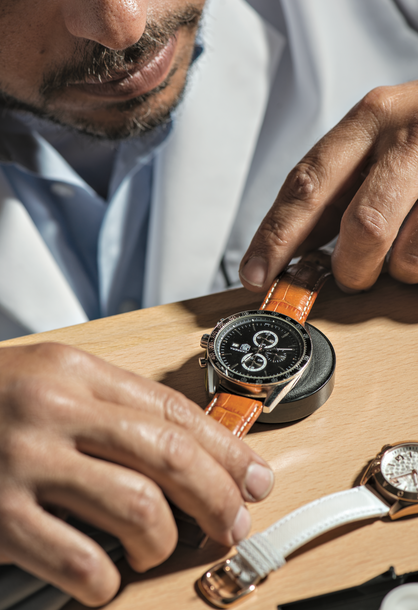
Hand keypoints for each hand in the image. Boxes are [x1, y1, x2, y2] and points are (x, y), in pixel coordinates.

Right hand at [0, 343, 272, 606]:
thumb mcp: (55, 380)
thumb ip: (117, 408)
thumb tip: (187, 449)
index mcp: (75, 372)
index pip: (172, 409)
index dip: (225, 448)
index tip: (253, 476)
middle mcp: (54, 408)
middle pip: (166, 453)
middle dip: (216, 495)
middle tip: (233, 521)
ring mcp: (24, 462)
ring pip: (134, 505)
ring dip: (161, 539)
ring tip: (155, 546)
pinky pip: (78, 559)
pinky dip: (107, 579)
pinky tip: (106, 575)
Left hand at [239, 81, 417, 292]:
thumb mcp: (378, 142)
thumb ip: (336, 189)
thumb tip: (290, 248)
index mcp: (370, 120)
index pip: (307, 185)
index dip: (276, 237)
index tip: (256, 274)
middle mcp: (408, 136)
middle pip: (363, 228)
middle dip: (352, 268)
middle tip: (352, 274)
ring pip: (407, 256)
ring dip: (398, 269)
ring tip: (405, 246)